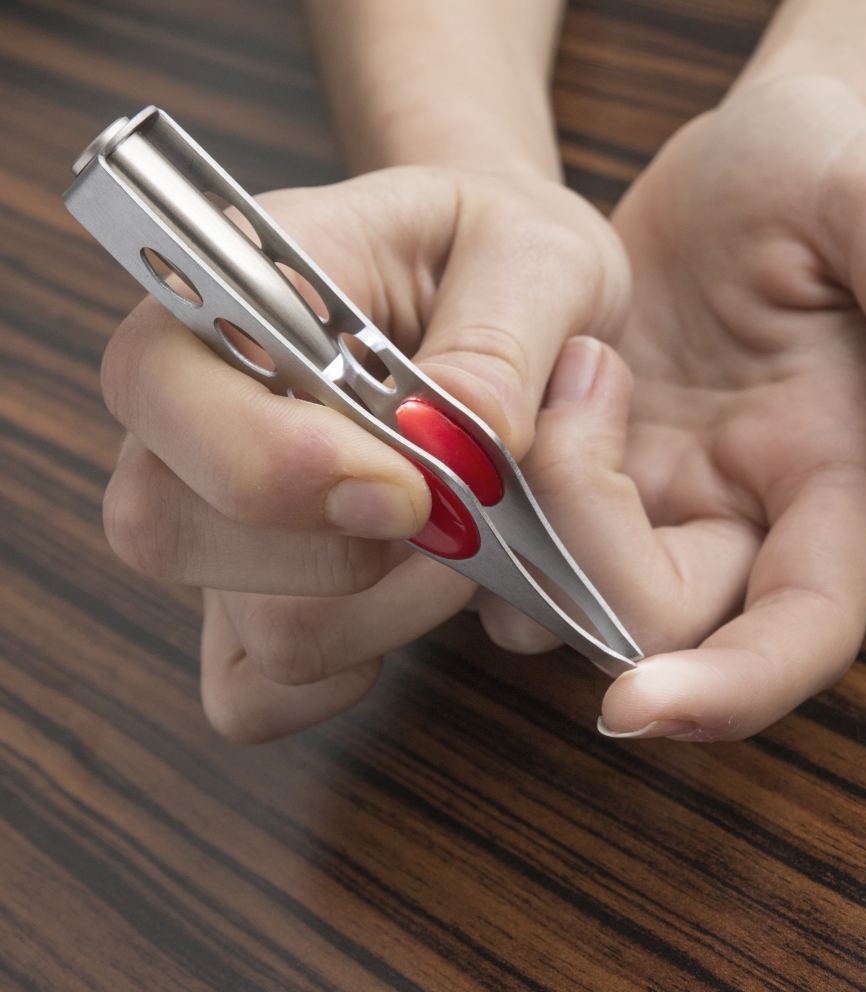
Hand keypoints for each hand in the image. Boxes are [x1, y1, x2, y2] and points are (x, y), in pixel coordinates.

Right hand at [101, 165, 628, 741]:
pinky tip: (408, 610)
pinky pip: (254, 692)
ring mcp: (232, 518)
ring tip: (468, 555)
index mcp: (241, 295)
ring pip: (242, 628)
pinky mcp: (269, 594)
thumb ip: (498, 341)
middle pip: (166, 529)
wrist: (523, 296)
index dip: (274, 461)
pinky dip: (339, 678)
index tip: (409, 488)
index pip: (159, 386)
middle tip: (454, 520)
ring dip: (380, 616)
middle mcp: (208, 415)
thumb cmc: (507, 255)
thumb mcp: (535, 255)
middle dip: (335, 554)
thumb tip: (457, 443)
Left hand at [481, 75, 865, 738]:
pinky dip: (483, 508)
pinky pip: (512, 548)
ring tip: (545, 372)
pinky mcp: (579, 484)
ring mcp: (650, 507)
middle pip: (650, 624)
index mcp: (825, 481)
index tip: (638, 710)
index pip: (798, 631)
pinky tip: (487, 417)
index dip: (733, 690)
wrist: (720, 168)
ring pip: (565, 602)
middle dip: (583, 532)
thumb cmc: (807, 172)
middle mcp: (736, 520)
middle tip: (585, 372)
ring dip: (523, 521)